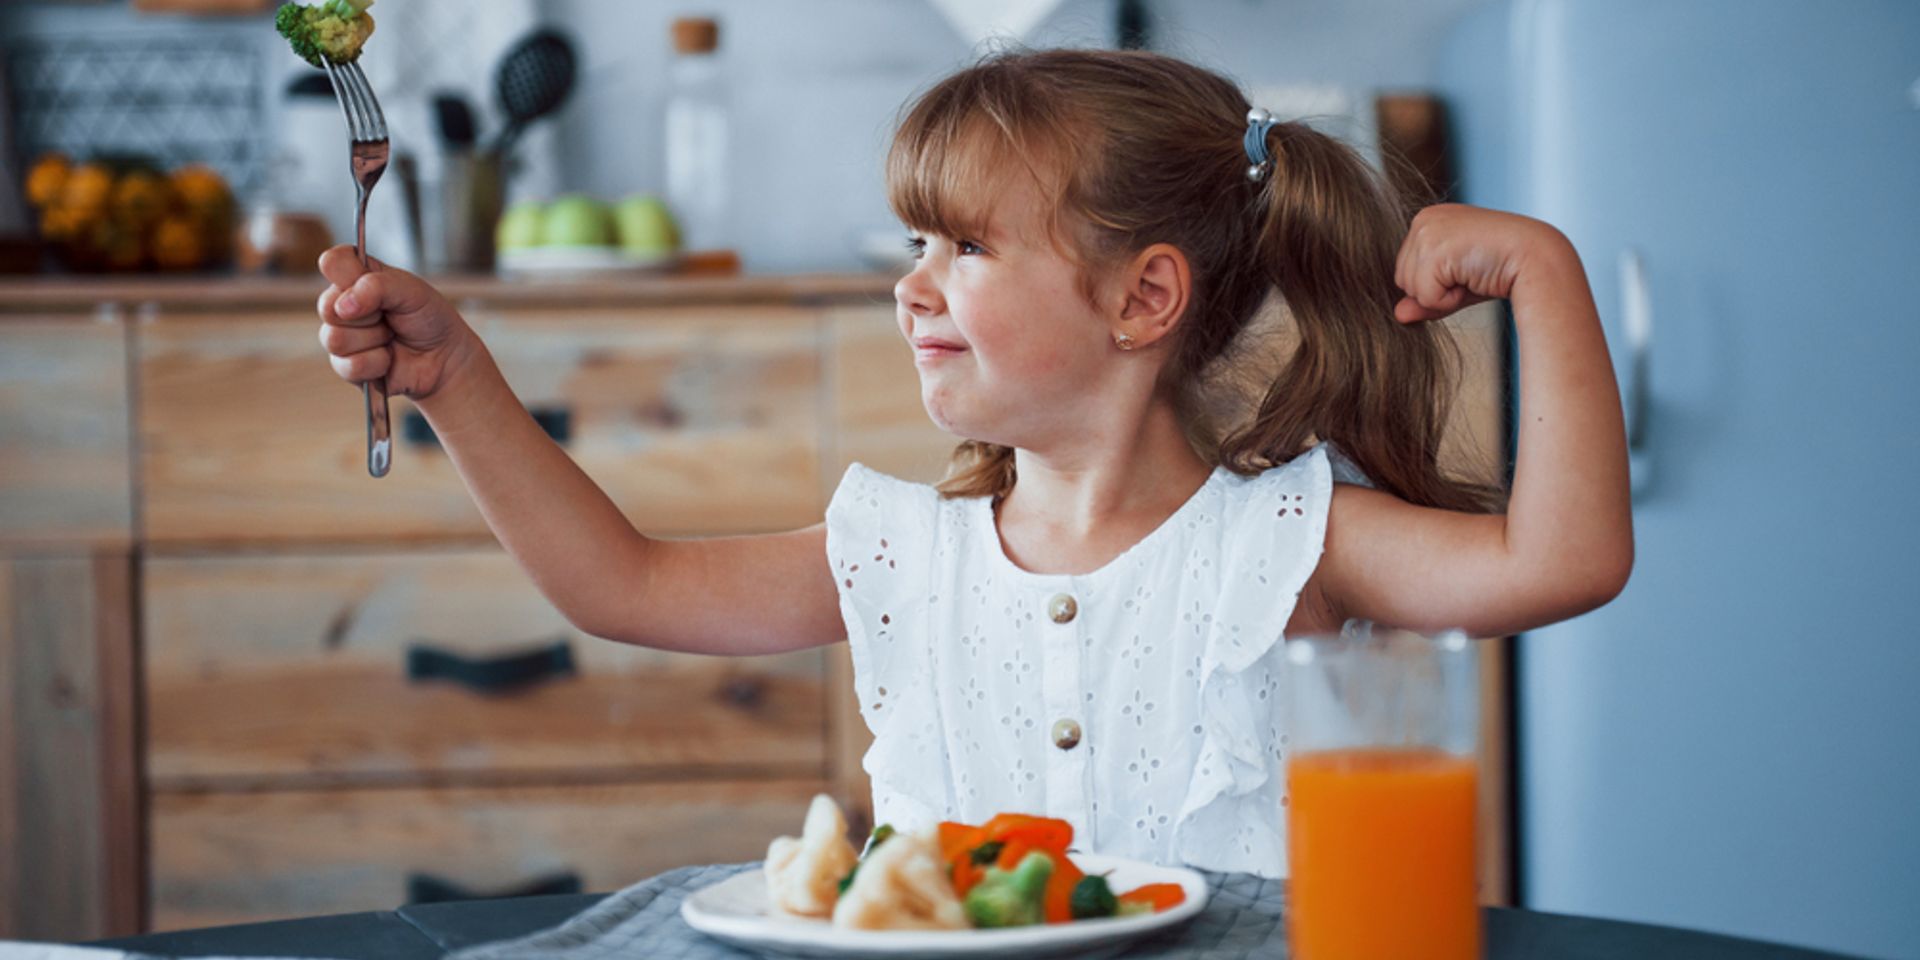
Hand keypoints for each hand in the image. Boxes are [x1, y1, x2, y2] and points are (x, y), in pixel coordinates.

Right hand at [316, 246, 474, 398]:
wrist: (445, 358)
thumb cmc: (429, 318)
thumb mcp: (412, 291)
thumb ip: (377, 287)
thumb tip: (344, 305)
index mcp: (356, 277)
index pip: (332, 262)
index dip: (347, 274)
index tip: (371, 283)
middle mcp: (343, 305)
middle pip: (326, 306)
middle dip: (367, 315)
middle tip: (389, 316)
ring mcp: (342, 337)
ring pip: (334, 339)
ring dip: (375, 340)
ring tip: (391, 337)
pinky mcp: (347, 368)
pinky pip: (348, 366)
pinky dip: (377, 363)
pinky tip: (389, 359)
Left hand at [1391, 204, 1569, 322]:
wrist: (1538, 260)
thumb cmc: (1502, 271)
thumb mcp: (1456, 286)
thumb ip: (1425, 297)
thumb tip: (1398, 315)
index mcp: (1429, 220)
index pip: (1407, 270)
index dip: (1436, 284)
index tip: (1467, 269)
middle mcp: (1424, 219)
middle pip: (1402, 280)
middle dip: (1435, 290)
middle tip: (1471, 273)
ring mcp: (1427, 231)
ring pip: (1410, 288)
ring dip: (1442, 294)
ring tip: (1473, 273)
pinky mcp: (1434, 248)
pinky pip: (1425, 295)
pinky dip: (1448, 299)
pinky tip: (1473, 278)